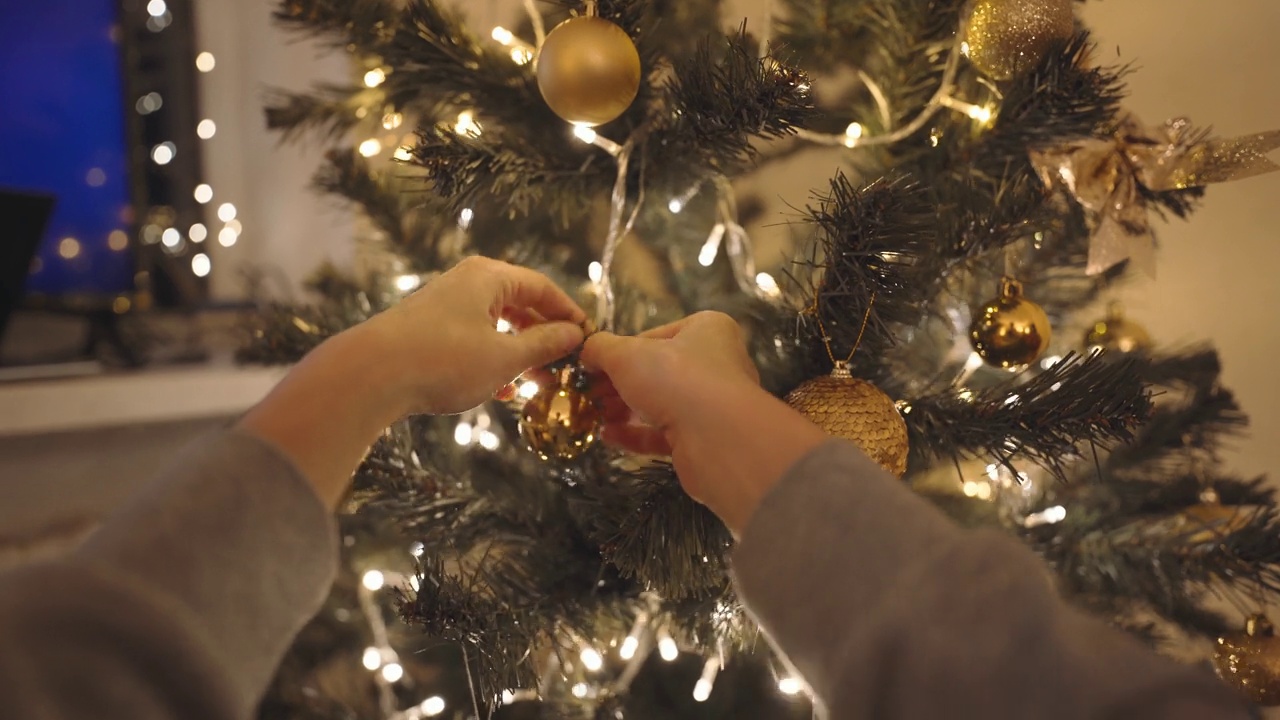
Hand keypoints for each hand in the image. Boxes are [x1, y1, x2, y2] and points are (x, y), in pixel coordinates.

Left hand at [357, 256, 586, 416]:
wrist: (370, 376)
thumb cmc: (443, 361)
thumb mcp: (504, 357)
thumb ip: (543, 344)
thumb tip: (574, 334)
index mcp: (489, 278)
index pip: (542, 287)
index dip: (569, 313)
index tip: (588, 339)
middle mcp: (467, 283)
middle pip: (519, 304)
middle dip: (545, 336)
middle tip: (564, 365)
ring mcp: (446, 305)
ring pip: (496, 324)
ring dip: (520, 352)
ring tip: (537, 382)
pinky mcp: (429, 329)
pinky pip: (474, 338)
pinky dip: (493, 358)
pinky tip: (502, 390)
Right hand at [581, 313, 762, 495]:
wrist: (718, 439)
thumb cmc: (675, 378)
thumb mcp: (626, 354)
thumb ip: (601, 349)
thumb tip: (586, 350)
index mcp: (707, 330)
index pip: (655, 336)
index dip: (619, 350)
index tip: (591, 365)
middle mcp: (716, 364)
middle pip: (656, 371)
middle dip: (618, 384)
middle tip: (589, 393)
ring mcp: (711, 405)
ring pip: (660, 404)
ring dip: (624, 409)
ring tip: (594, 415)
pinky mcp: (704, 440)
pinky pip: (664, 434)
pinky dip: (635, 434)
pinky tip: (607, 436)